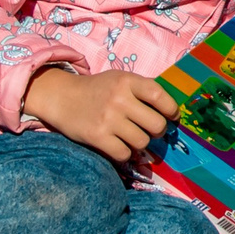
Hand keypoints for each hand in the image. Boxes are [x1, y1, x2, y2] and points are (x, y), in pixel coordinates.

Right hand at [25, 68, 177, 161]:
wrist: (61, 97)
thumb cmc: (98, 89)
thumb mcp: (120, 80)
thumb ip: (143, 89)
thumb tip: (172, 110)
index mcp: (128, 81)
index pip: (161, 96)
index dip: (172, 110)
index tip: (172, 117)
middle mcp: (119, 99)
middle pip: (156, 125)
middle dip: (158, 131)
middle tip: (151, 130)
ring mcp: (108, 119)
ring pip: (142, 142)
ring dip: (140, 143)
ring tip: (132, 137)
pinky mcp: (97, 137)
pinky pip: (124, 154)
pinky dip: (125, 153)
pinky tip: (120, 145)